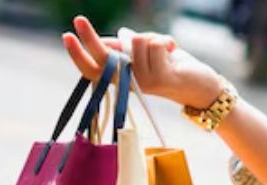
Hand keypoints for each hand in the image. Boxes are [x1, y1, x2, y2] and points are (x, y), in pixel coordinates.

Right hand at [62, 16, 223, 108]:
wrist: (200, 84)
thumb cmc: (171, 66)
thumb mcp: (145, 54)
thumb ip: (128, 47)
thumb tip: (112, 36)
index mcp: (124, 78)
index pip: (94, 70)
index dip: (78, 55)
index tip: (67, 35)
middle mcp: (131, 83)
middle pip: (104, 58)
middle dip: (89, 37)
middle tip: (78, 19)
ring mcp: (144, 82)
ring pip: (136, 41)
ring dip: (152, 38)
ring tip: (163, 51)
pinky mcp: (160, 77)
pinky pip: (153, 43)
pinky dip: (165, 41)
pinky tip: (172, 52)